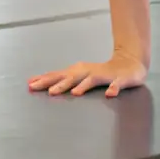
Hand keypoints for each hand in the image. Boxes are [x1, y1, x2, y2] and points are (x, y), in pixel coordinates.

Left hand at [29, 50, 147, 98]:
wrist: (129, 63)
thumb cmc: (101, 73)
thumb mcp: (81, 76)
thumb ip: (65, 81)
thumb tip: (44, 86)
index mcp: (77, 71)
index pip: (57, 75)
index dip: (44, 80)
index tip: (30, 85)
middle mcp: (87, 72)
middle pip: (70, 77)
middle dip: (58, 83)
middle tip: (46, 91)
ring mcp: (103, 75)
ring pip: (91, 80)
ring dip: (82, 86)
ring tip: (74, 93)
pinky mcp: (118, 80)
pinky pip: (115, 85)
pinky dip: (112, 89)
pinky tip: (109, 95)